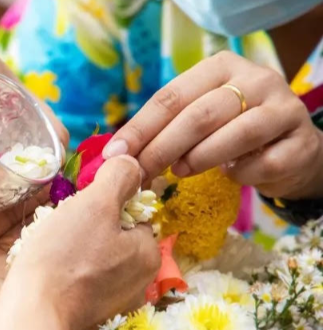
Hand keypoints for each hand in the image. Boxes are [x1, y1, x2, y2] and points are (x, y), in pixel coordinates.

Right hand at [0, 156, 160, 329]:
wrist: (31, 320)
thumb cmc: (63, 259)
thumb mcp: (95, 204)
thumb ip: (119, 177)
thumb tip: (131, 162)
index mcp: (148, 255)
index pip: (133, 214)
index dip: (105, 202)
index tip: (78, 203)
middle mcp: (137, 284)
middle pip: (112, 238)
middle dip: (86, 227)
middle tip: (57, 223)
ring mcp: (110, 306)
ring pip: (92, 260)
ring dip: (70, 249)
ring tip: (44, 245)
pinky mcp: (83, 319)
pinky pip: (76, 284)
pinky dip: (60, 274)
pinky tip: (41, 270)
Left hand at [0, 188, 50, 329]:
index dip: (7, 188)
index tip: (26, 168)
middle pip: (13, 219)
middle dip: (31, 198)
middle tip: (53, 174)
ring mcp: (2, 269)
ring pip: (28, 235)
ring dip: (43, 214)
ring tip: (63, 186)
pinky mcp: (19, 284)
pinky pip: (37, 257)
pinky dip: (49, 237)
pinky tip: (64, 214)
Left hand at [104, 51, 322, 199]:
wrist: (291, 149)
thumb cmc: (230, 132)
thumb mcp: (198, 119)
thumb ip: (164, 128)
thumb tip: (117, 156)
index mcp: (220, 67)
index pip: (170, 96)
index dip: (139, 128)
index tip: (115, 155)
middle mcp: (256, 80)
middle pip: (199, 115)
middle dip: (162, 148)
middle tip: (140, 174)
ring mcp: (283, 108)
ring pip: (235, 134)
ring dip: (199, 159)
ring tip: (178, 172)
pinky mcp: (300, 142)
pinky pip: (262, 163)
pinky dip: (239, 175)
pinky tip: (229, 177)